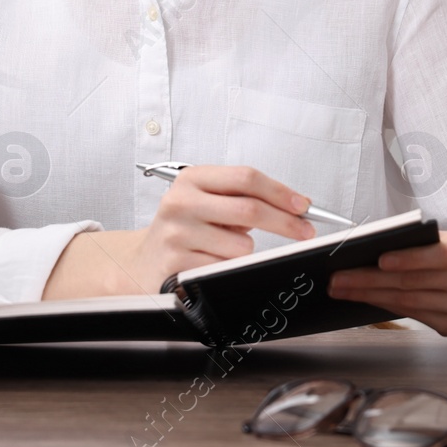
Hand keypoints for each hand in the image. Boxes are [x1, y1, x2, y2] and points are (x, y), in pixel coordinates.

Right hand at [42, 165, 315, 298]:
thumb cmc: (184, 228)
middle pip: (249, 210)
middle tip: (304, 231)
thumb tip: (294, 207)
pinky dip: (227, 268)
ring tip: (223, 247)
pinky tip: (209, 262)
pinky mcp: (176, 264)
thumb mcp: (206, 201)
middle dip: (285, 223)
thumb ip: (243, 197)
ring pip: (241, 246)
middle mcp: (180, 202)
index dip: (280, 192)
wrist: (142, 262)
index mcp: (192, 179)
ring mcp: (176, 234)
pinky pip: (224, 268)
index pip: (246, 178)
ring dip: (244, 251)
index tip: (303, 205)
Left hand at [325, 228, 446, 336]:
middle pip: (416, 282)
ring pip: (410, 302)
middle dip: (370, 279)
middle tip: (339, 277)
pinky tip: (365, 299)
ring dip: (370, 295)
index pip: (443, 254)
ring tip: (342, 289)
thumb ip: (422, 242)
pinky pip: (414, 316)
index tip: (379, 259)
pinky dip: (385, 306)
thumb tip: (371, 248)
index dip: (411, 258)